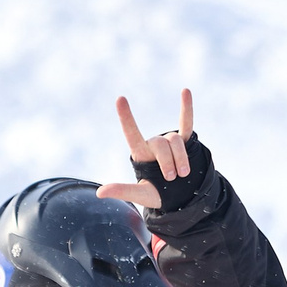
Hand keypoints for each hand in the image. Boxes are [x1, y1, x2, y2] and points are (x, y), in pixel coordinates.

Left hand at [97, 90, 205, 211]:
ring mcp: (169, 142)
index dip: (126, 117)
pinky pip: (187, 123)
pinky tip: (185, 91)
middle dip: (168, 162)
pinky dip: (187, 108)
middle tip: (171, 178)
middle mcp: (153, 145)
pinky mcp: (186, 141)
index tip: (120, 98)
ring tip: (183, 174)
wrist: (180, 195)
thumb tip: (99, 192)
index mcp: (140, 154)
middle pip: (161, 144)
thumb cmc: (157, 194)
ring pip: (176, 140)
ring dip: (181, 158)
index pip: (131, 133)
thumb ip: (123, 190)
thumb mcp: (140, 194)